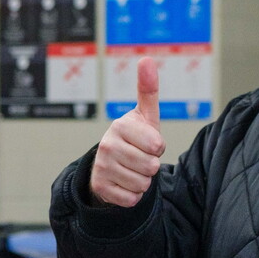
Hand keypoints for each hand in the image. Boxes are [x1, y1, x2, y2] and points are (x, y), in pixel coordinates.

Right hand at [90, 57, 165, 206]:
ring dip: (143, 181)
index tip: (149, 143)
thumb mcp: (144, 115)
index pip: (156, 145)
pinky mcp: (100, 188)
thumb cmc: (134, 138)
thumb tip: (146, 58)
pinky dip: (133, 195)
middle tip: (140, 158)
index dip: (158, 147)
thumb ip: (148, 89)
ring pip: (143, 184)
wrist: (110, 165)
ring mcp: (102, 167)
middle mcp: (107, 145)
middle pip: (151, 167)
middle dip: (151, 166)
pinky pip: (132, 199)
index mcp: (120, 126)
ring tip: (132, 170)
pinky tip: (124, 183)